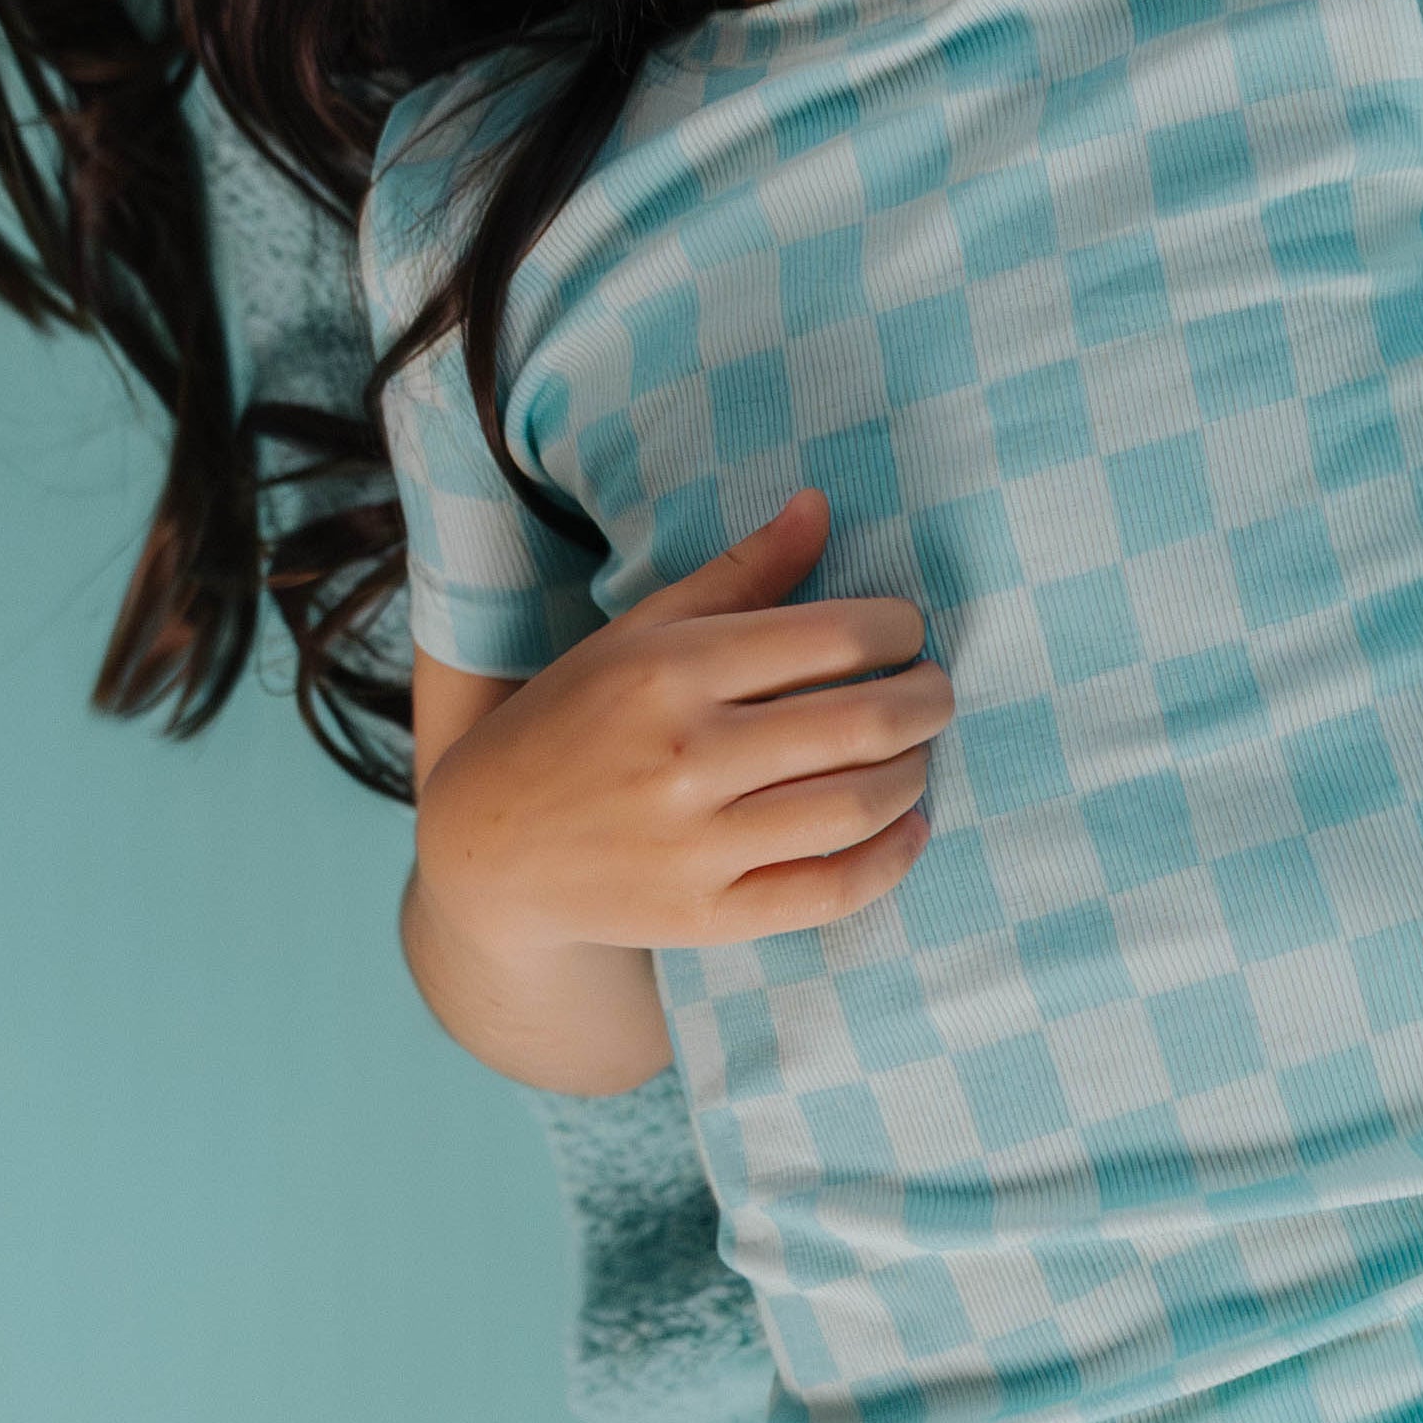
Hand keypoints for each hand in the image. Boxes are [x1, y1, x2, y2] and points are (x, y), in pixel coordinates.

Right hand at [411, 495, 949, 970]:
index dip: (899, 630)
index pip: (836, 636)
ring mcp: (696, 845)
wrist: (487, 846)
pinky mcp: (704, 917)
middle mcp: (687, 756)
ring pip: (858, 804)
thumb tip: (821, 505)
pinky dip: (891, 859)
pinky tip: (909, 827)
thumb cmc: (574, 718)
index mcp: (674, 670)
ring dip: (915, 772)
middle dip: (927, 700)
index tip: (908, 634)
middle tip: (935, 691)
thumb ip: (738, 574)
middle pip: (863, 721)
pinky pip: (830, 891)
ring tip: (916, 752)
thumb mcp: (641, 632)